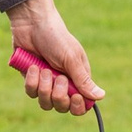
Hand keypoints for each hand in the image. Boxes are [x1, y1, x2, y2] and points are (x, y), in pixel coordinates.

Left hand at [8, 0, 102, 114]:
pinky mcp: (31, 79)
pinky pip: (31, 92)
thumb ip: (83, 80)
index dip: (77, 106)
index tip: (74, 96)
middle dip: (59, 95)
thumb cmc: (56, 38)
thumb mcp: (71, 59)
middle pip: (62, 107)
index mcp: (77, 78)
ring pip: (45, 103)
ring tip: (43, 69)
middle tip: (58, 77)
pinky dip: (32, 80)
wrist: (31, 23)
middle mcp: (62, 84)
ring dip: (44, 88)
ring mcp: (46, 83)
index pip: (80, 104)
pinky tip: (33, 66)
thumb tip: (101, 96)